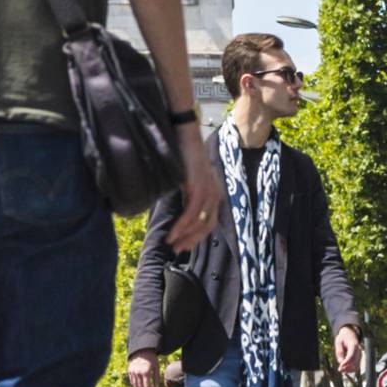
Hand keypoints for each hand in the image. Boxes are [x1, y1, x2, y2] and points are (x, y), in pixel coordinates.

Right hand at [128, 350, 159, 386]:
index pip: (146, 386)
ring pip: (135, 385)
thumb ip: (156, 377)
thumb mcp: (156, 367)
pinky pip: (132, 382)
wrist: (142, 350)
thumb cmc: (151, 359)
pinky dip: (136, 386)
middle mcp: (137, 372)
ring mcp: (132, 372)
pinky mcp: (129, 371)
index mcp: (145, 371)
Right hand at [166, 131, 219, 252]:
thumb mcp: (187, 182)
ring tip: (171, 243)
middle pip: (208, 226)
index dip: (197, 237)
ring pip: (199, 222)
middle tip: (177, 250)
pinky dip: (181, 226)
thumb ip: (188, 197)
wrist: (184, 136)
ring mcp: (209, 191)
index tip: (183, 246)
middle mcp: (215, 194)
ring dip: (184, 236)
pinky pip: (191, 213)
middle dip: (192, 240)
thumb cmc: (183, 157)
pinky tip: (171, 234)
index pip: (209, 223)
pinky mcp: (199, 187)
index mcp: (214, 194)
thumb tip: (178, 215)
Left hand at [336, 325, 362, 376]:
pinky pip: (356, 366)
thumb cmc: (343, 337)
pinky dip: (350, 369)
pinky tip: (344, 368)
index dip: (346, 363)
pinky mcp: (359, 358)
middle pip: (354, 362)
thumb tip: (340, 361)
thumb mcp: (338, 341)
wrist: (350, 334)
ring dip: (349, 370)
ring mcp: (360, 355)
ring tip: (341, 369)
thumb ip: (339, 351)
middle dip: (346, 368)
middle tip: (339, 369)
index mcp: (354, 345)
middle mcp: (359, 351)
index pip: (351, 356)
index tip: (340, 367)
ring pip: (356, 366)